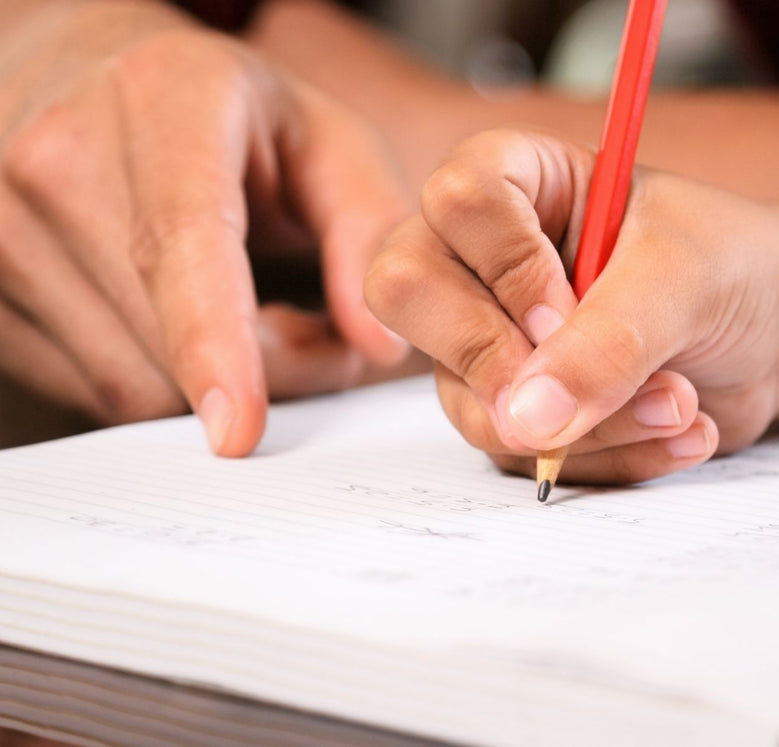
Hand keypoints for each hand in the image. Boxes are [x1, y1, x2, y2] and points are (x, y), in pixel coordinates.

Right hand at [0, 1, 409, 454]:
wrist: (81, 67)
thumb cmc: (220, 107)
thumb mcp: (322, 137)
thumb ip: (366, 232)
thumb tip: (379, 349)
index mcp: (159, 101)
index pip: (178, 241)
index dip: (212, 342)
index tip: (238, 429)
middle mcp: (56, 157)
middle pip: (164, 340)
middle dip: (267, 372)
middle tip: (317, 335)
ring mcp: (1, 225)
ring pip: (126, 380)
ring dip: (211, 383)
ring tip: (256, 320)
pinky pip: (89, 385)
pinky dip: (157, 380)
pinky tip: (186, 327)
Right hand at [366, 130, 778, 483]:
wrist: (776, 336)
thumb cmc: (732, 268)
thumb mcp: (683, 282)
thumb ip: (607, 342)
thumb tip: (525, 422)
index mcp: (519, 180)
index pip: (459, 201)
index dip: (509, 266)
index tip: (574, 308)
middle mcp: (484, 257)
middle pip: (409, 291)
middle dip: (500, 358)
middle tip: (581, 388)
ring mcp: (490, 337)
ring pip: (470, 398)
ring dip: (586, 423)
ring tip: (682, 405)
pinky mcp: (516, 407)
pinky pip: (522, 452)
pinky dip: (607, 456)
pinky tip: (677, 433)